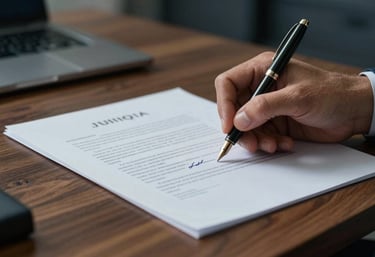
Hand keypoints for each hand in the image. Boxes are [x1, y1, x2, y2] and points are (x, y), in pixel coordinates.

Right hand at [215, 52, 372, 152]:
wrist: (354, 111)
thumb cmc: (331, 94)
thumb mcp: (297, 97)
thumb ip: (265, 107)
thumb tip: (238, 120)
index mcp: (263, 70)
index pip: (228, 83)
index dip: (224, 104)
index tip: (229, 125)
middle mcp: (261, 87)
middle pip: (234, 109)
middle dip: (241, 128)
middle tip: (250, 143)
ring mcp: (268, 107)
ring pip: (246, 126)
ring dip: (256, 139)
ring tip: (272, 145)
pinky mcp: (275, 122)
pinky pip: (260, 136)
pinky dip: (269, 143)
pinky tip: (284, 144)